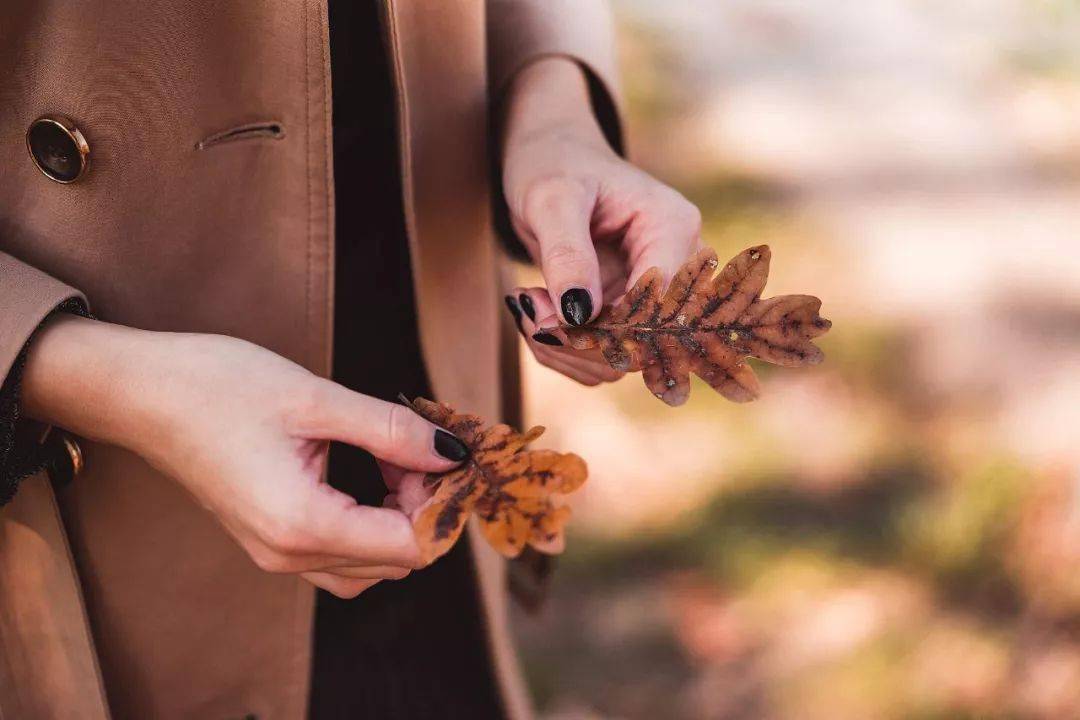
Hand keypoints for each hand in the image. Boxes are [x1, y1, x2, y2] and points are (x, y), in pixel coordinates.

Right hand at [21, 316, 463, 597]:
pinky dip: (368, 522)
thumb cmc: (218, 387)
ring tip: (394, 456)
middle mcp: (288, 555)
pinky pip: (339, 554)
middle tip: (419, 445)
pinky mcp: (269, 541)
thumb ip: (393, 432)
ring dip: (399, 518)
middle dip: (425, 507)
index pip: (411, 546)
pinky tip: (368, 472)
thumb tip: (453, 453)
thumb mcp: (317, 399)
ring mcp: (275, 555)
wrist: (142, 393)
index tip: (448, 453)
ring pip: (370, 565)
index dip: (443, 504)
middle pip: (396, 560)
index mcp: (303, 524)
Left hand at [499, 57, 703, 384]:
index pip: (657, 304)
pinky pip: (605, 356)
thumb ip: (566, 253)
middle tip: (525, 307)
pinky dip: (564, 348)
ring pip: (622, 358)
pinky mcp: (632, 313)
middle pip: (644, 341)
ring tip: (527, 306)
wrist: (550, 160)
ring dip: (566, 348)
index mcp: (673, 226)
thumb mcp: (551, 198)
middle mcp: (678, 264)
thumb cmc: (553, 163)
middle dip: (577, 340)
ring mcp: (657, 293)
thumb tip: (578, 314)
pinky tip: (538, 314)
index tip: (541, 318)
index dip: (601, 326)